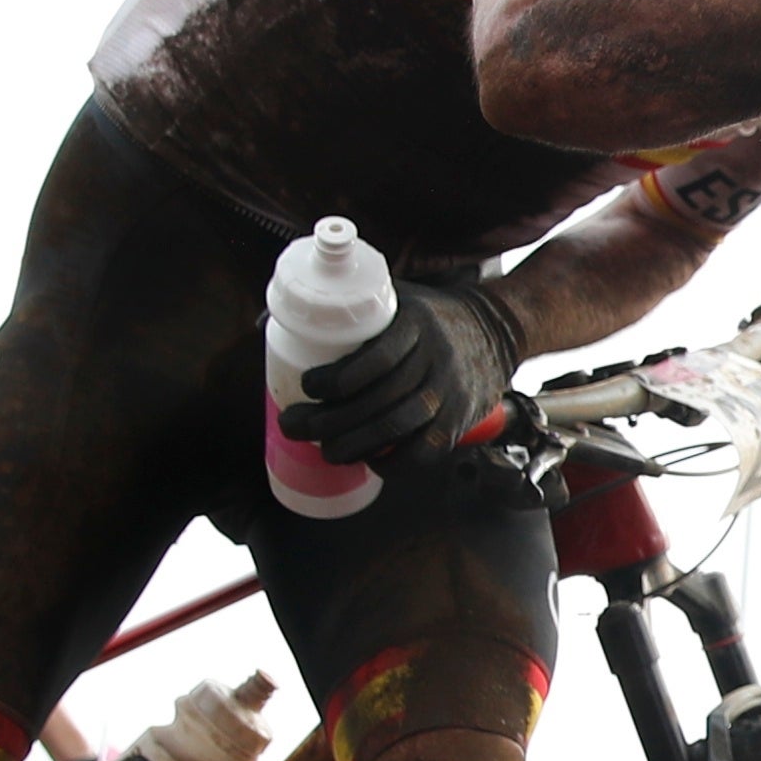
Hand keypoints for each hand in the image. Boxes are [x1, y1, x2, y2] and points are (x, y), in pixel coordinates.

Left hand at [279, 275, 526, 469]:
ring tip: (326, 451)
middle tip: (296, 425)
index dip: (335, 379)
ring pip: (397, 428)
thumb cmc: (427, 315)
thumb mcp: (394, 296)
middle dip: (328, 420)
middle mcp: (437, 358)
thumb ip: (345, 307)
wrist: (495, 330)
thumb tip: (265, 320)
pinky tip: (371, 462)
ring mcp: (451, 391)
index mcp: (416, 323)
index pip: (374, 359)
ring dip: (353, 446)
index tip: (307, 385)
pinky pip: (426, 452)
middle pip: (377, 400)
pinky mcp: (461, 419)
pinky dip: (394, 464)